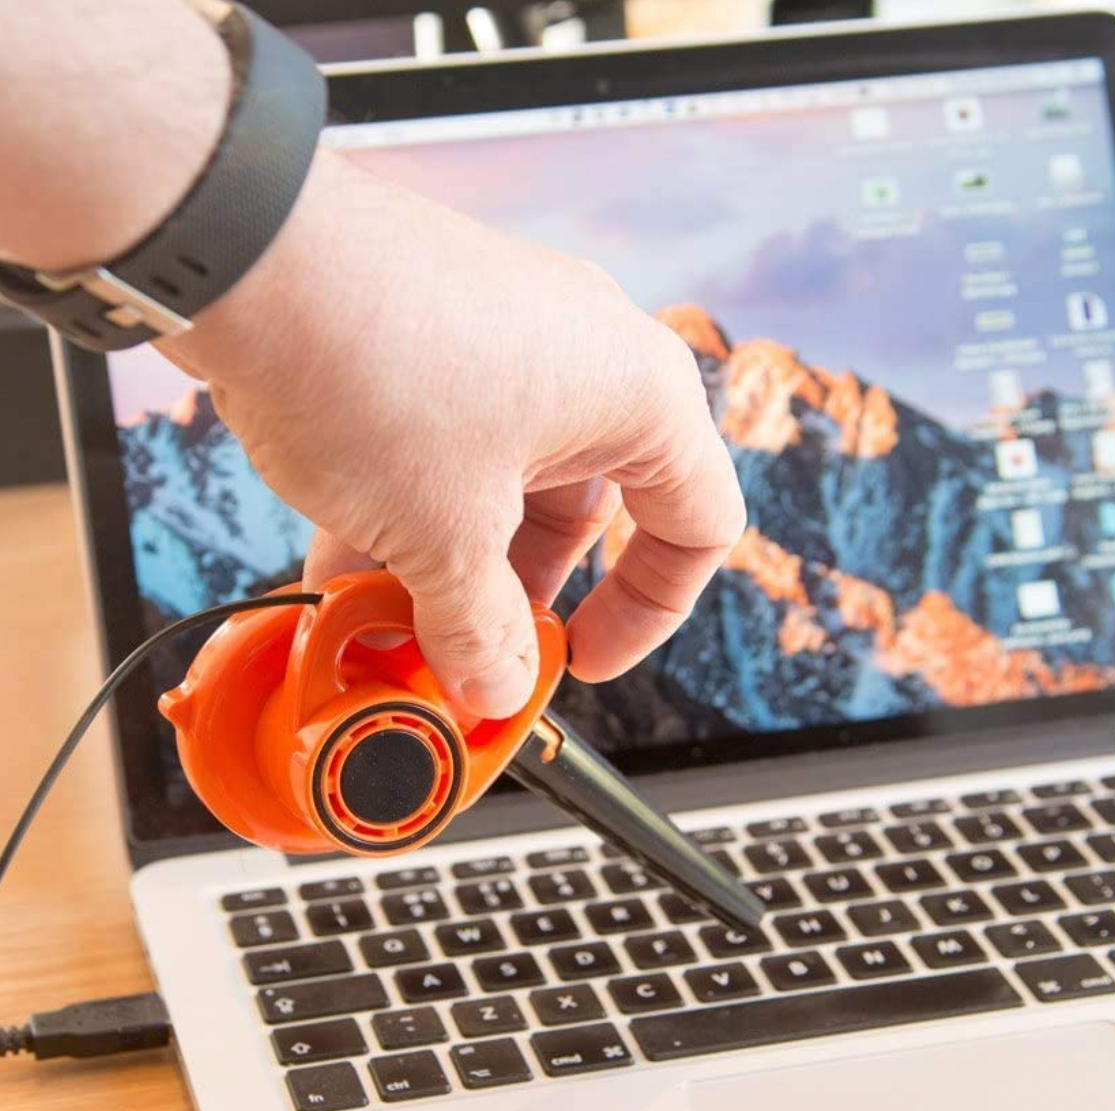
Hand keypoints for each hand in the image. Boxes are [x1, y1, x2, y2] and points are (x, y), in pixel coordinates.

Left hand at [163, 150, 744, 718]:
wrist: (238, 243)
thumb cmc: (376, 366)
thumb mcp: (444, 536)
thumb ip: (483, 629)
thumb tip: (496, 687)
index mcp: (641, 397)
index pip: (699, 527)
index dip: (648, 615)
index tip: (579, 661)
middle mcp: (589, 355)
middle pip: (588, 513)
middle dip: (519, 599)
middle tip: (466, 653)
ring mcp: (509, 335)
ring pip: (506, 484)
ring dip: (451, 564)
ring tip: (383, 620)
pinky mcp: (435, 327)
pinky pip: (448, 444)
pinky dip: (409, 510)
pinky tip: (343, 565)